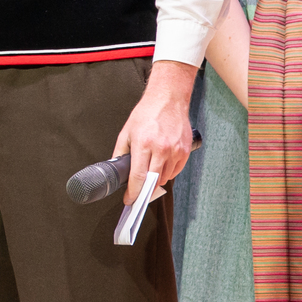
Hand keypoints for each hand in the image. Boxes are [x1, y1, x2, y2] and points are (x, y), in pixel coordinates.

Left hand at [112, 59, 197, 204]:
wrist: (168, 100)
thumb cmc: (146, 114)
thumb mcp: (126, 132)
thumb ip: (120, 152)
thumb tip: (116, 169)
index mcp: (144, 144)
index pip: (139, 176)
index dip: (133, 192)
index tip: (129, 200)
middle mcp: (161, 149)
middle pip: (153, 181)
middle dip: (143, 191)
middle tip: (137, 194)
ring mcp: (175, 151)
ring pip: (165, 178)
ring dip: (156, 180)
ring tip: (149, 173)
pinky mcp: (185, 151)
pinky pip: (176, 171)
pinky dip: (168, 173)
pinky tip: (161, 166)